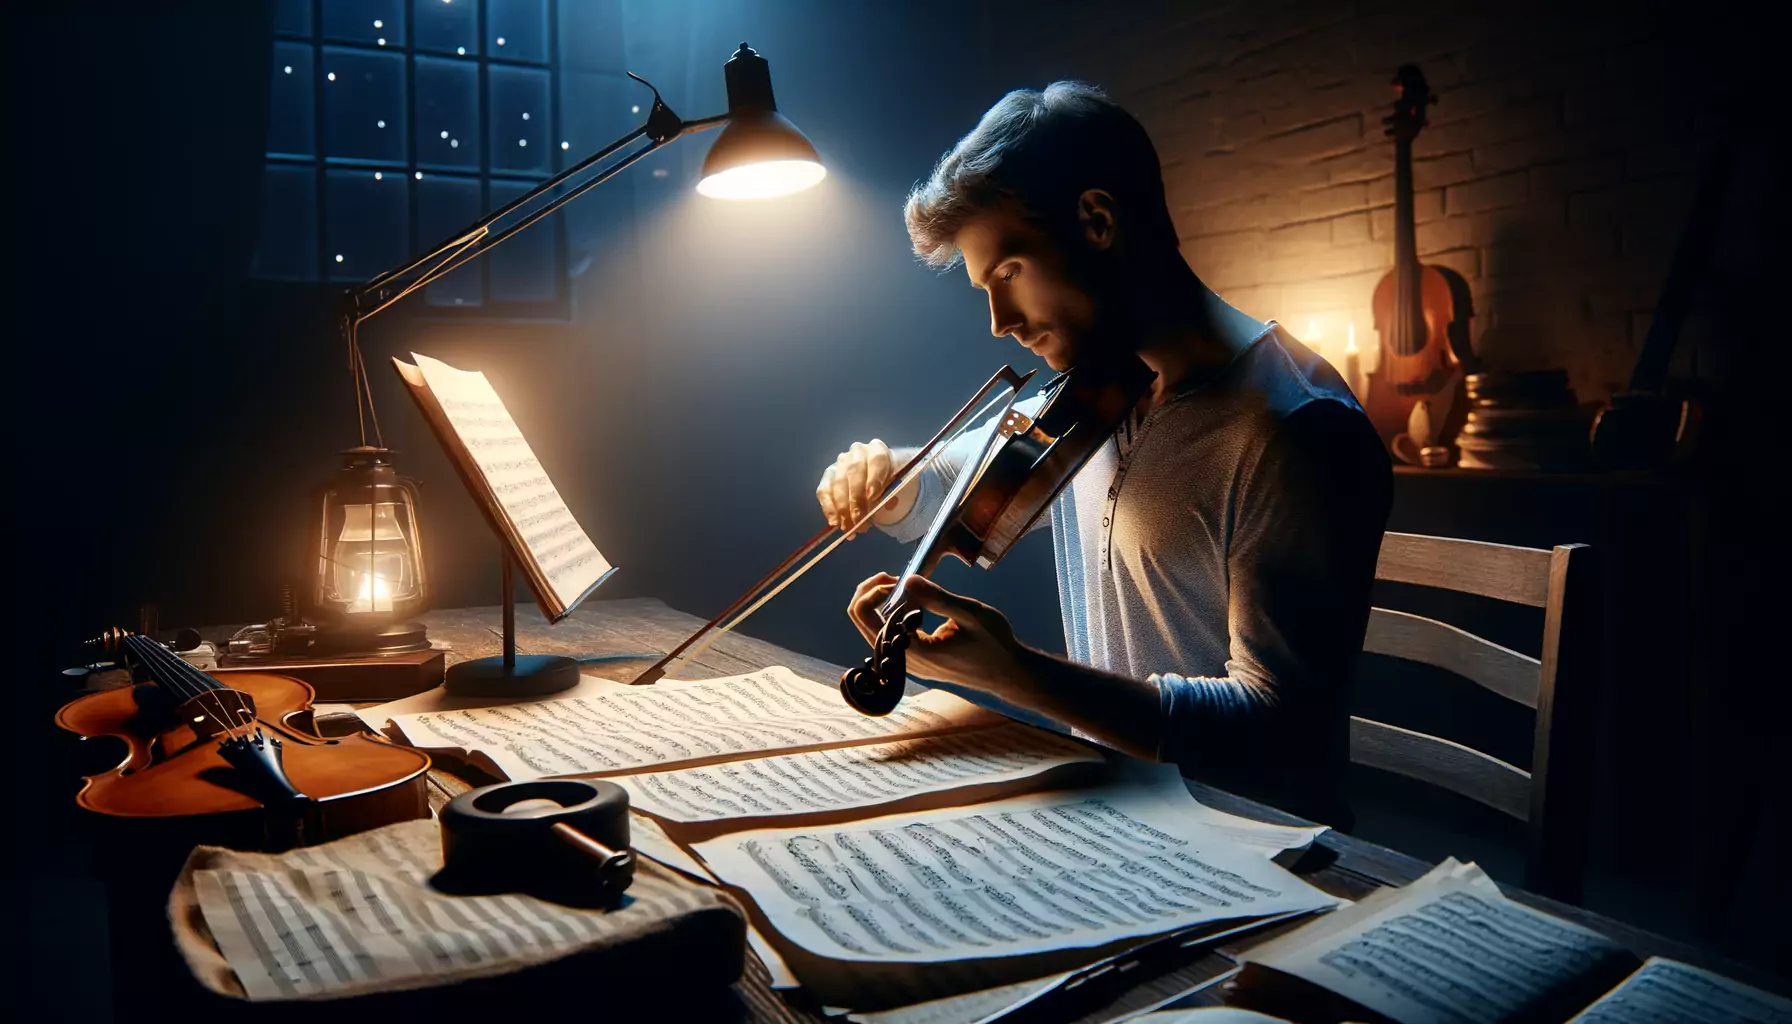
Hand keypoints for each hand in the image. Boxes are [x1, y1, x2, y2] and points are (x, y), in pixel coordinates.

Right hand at [816, 439, 905, 537]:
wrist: (879, 477)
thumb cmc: (889, 481)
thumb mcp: (897, 486)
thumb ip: (893, 493)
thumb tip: (885, 506)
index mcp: (878, 450)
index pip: (876, 460)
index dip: (874, 478)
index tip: (873, 497)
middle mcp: (857, 452)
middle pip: (854, 472)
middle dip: (855, 498)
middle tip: (858, 520)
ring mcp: (840, 463)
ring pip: (837, 483)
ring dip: (842, 508)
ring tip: (848, 527)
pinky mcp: (828, 475)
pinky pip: (824, 490)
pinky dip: (828, 507)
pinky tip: (834, 522)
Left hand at [847, 573, 1024, 690]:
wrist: (1008, 673)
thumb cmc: (995, 644)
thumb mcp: (971, 614)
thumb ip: (937, 598)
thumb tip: (908, 579)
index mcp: (916, 653)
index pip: (872, 621)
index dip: (877, 593)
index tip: (900, 579)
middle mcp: (904, 663)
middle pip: (863, 625)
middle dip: (870, 594)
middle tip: (892, 577)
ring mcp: (907, 665)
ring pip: (873, 631)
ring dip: (879, 605)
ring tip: (899, 585)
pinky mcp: (913, 662)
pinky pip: (889, 637)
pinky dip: (891, 615)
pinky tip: (908, 602)